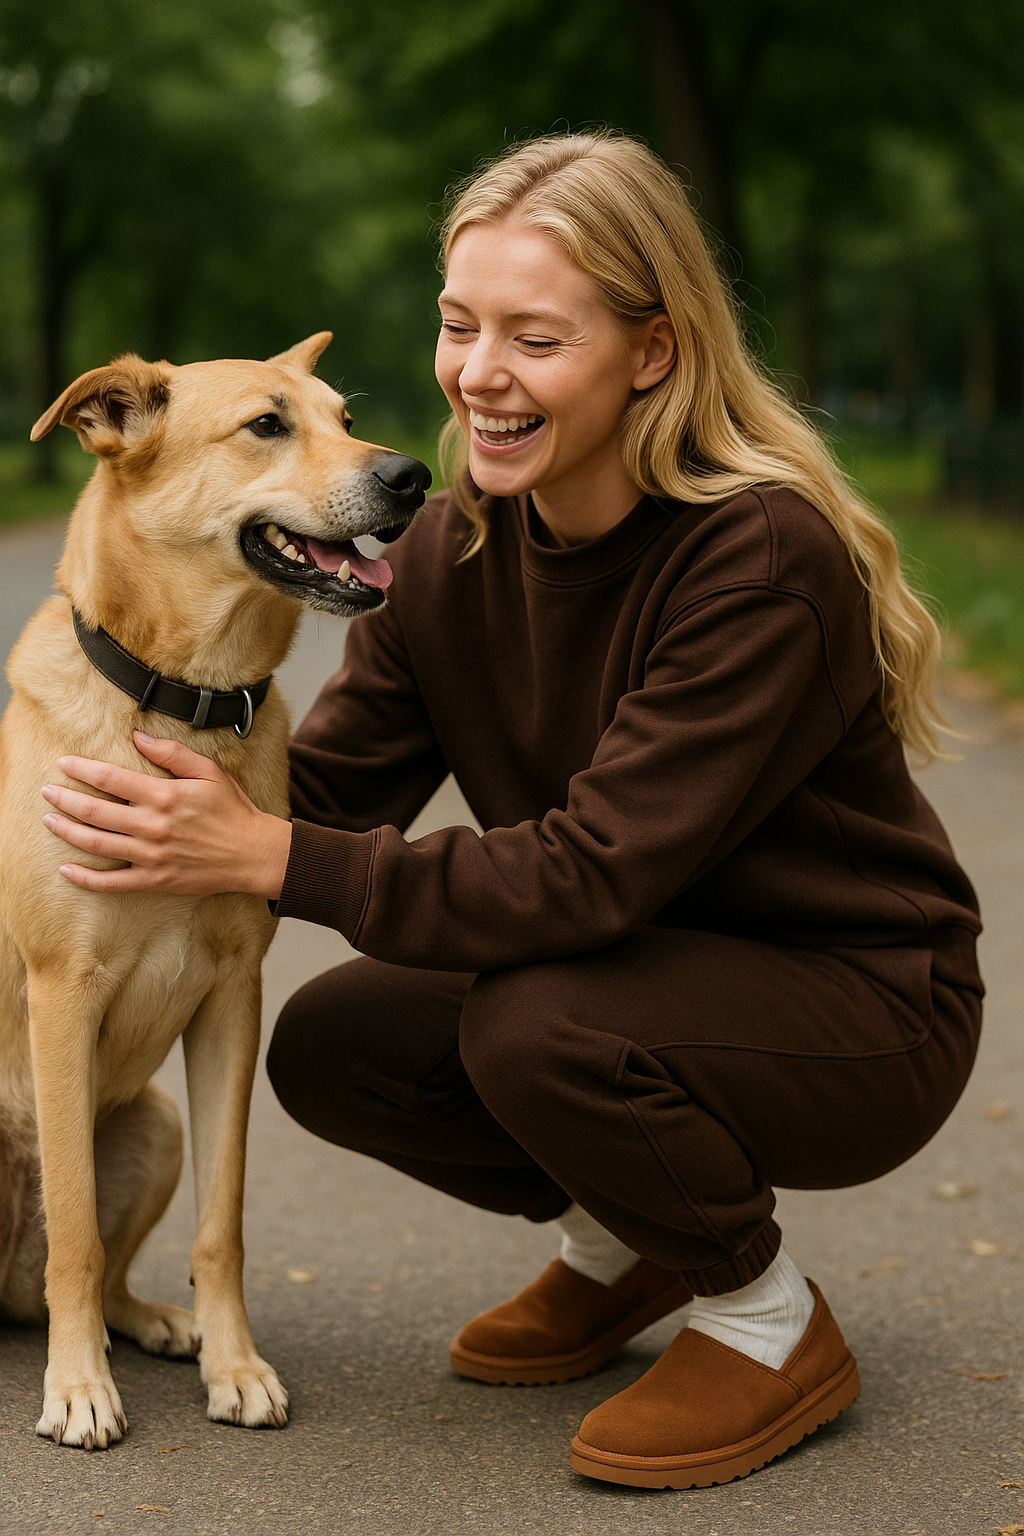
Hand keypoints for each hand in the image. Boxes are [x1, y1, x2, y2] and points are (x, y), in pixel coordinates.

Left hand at [40, 731, 291, 898]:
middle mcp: (152, 826)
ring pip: (97, 844)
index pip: (111, 780)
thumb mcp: (209, 772)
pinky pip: (112, 883)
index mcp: (164, 796)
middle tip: (46, 792)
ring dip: (68, 832)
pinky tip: (66, 870)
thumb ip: (172, 754)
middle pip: (95, 812)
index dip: (82, 770)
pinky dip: (86, 879)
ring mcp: (151, 856)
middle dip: (65, 800)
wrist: (252, 854)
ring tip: (49, 821)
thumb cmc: (233, 810)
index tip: (63, 764)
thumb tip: (138, 737)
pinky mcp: (155, 880)